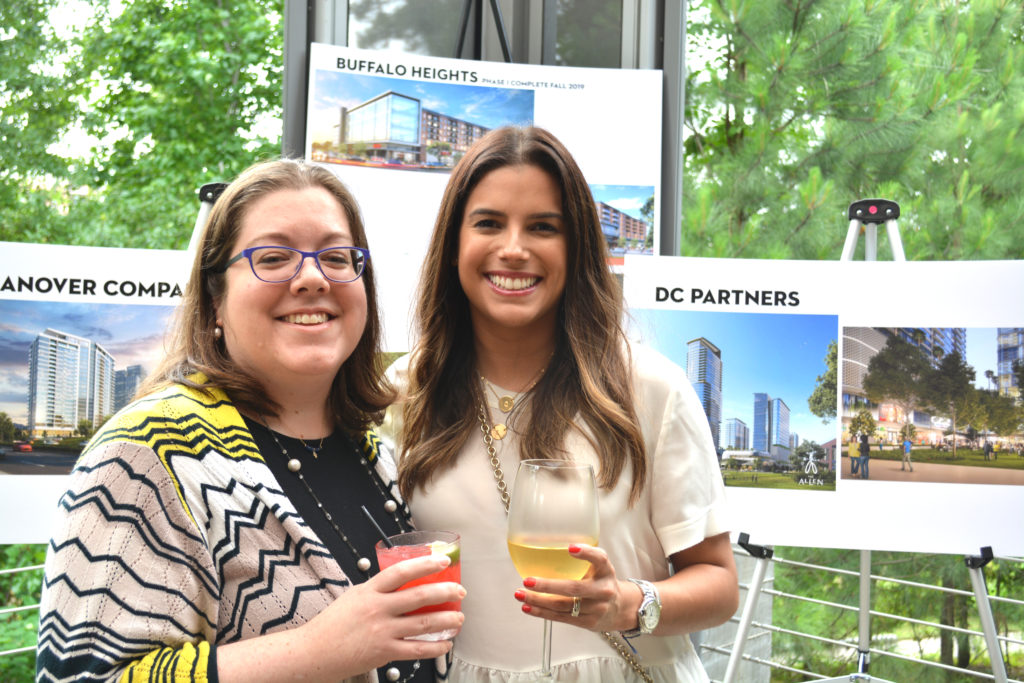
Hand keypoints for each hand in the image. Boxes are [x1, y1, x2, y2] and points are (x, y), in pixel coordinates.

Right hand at [309, 553, 465, 673]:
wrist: (314, 652)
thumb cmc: (332, 624)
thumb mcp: (354, 597)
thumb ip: (377, 590)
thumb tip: (401, 583)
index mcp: (370, 590)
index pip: (402, 571)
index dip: (425, 564)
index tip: (443, 561)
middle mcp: (378, 609)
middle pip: (419, 597)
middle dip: (445, 592)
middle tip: (460, 591)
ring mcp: (382, 631)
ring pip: (423, 624)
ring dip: (447, 620)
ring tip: (459, 618)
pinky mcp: (384, 652)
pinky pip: (417, 650)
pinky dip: (435, 647)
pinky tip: (445, 644)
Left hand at [511, 544, 637, 632]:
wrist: (619, 608)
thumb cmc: (601, 581)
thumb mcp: (599, 567)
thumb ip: (583, 558)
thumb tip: (546, 546)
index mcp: (606, 570)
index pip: (599, 559)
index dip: (586, 553)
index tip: (570, 548)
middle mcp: (604, 590)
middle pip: (574, 588)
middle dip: (547, 585)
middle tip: (527, 580)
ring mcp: (596, 608)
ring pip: (563, 606)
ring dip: (538, 600)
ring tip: (520, 594)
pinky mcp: (588, 622)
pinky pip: (561, 618)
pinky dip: (542, 613)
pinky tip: (527, 607)